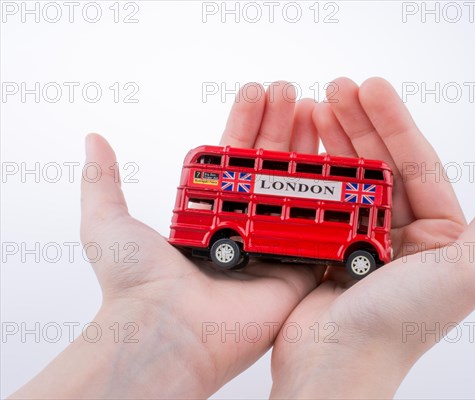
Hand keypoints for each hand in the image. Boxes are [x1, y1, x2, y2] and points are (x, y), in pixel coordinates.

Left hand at [11, 81, 322, 398]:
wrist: (168, 332)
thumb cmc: (137, 283)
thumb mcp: (107, 222)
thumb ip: (103, 180)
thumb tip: (94, 139)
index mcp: (207, 214)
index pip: (232, 159)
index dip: (245, 123)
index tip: (257, 92)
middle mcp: (242, 228)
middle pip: (268, 168)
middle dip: (279, 127)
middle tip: (289, 91)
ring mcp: (272, 248)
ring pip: (297, 191)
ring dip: (307, 150)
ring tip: (314, 108)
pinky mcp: (298, 271)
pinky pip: (323, 231)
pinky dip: (334, 198)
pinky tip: (340, 160)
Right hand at [269, 77, 474, 398]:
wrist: (334, 364)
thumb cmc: (401, 324)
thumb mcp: (466, 271)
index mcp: (440, 237)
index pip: (417, 164)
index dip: (394, 122)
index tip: (370, 88)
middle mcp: (404, 237)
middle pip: (380, 164)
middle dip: (359, 123)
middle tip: (335, 87)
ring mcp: (363, 241)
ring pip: (349, 178)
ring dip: (334, 140)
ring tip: (314, 106)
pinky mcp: (328, 249)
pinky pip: (322, 201)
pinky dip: (312, 172)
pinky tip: (301, 146)